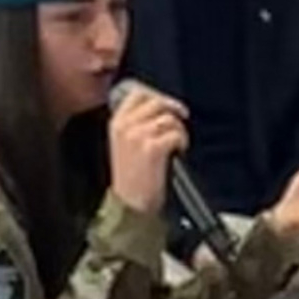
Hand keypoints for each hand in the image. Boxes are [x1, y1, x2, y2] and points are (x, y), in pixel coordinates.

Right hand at [108, 85, 188, 215]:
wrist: (130, 204)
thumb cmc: (131, 178)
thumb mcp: (125, 144)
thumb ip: (137, 124)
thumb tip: (162, 108)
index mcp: (116, 123)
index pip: (137, 94)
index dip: (157, 97)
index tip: (169, 107)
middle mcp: (124, 126)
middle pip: (157, 102)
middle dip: (173, 111)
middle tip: (181, 122)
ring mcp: (137, 136)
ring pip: (169, 118)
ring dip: (179, 130)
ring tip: (177, 145)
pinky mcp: (152, 148)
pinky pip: (176, 134)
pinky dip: (182, 142)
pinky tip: (178, 152)